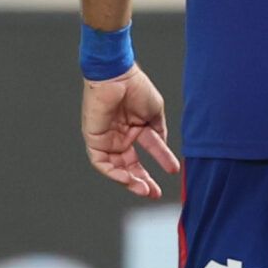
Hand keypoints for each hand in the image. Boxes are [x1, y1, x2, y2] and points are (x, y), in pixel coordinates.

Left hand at [82, 66, 181, 197]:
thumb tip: (164, 147)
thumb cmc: (135, 87)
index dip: (162, 161)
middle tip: (155, 192)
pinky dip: (114, 173)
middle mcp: (120, 136)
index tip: (174, 170)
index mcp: (135, 128)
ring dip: (130, 180)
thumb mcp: (154, 113)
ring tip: (145, 189)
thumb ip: (159, 131)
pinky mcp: (94, 139)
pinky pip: (102, 163)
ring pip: (117, 167)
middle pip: (131, 165)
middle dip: (143, 180)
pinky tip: (128, 178)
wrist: (117, 75)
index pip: (148, 151)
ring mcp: (107, 139)